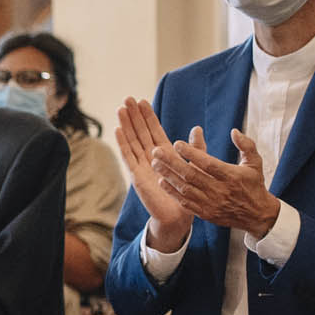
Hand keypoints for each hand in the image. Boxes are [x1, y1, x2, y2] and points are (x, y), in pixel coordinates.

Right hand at [114, 99, 190, 252]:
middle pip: (140, 132)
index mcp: (165, 154)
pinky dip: (123, 142)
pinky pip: (128, 156)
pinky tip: (118, 129)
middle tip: (128, 98)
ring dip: (126, 124)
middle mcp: (151, 158)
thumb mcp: (195, 166)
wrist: (178, 216)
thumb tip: (196, 128)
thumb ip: (195, 148)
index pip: (154, 130)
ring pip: (132, 140)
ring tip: (121, 108)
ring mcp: (142, 166)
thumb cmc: (187, 194)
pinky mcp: (137, 175)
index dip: (148, 116)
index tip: (142, 101)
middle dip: (134, 115)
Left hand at [152, 127, 281, 239]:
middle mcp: (220, 191)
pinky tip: (161, 181)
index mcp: (232, 177)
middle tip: (156, 151)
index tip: (177, 143)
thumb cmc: (254, 185)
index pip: (208, 164)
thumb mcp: (255, 163)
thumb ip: (246, 145)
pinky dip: (172, 192)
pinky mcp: (205, 213)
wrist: (256, 215)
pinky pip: (185, 202)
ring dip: (168, 175)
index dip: (192, 153)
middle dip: (172, 162)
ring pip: (185, 189)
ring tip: (154, 163)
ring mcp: (211, 203)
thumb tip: (234, 131)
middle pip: (191, 175)